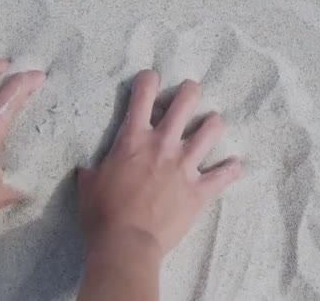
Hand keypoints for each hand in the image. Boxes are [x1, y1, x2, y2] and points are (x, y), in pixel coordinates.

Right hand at [77, 70, 240, 254]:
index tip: (151, 78)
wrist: (127, 242)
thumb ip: (90, 172)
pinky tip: (234, 165)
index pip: (142, 96)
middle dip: (189, 92)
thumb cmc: (102, 213)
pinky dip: (230, 169)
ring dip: (213, 124)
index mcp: (133, 140)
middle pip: (185, 104)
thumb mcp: (88, 186)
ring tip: (212, 122)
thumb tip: (86, 171)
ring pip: (210, 131)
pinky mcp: (200, 190)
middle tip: (189, 91)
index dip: (148, 80)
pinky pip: (224, 175)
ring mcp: (185, 166)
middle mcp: (163, 145)